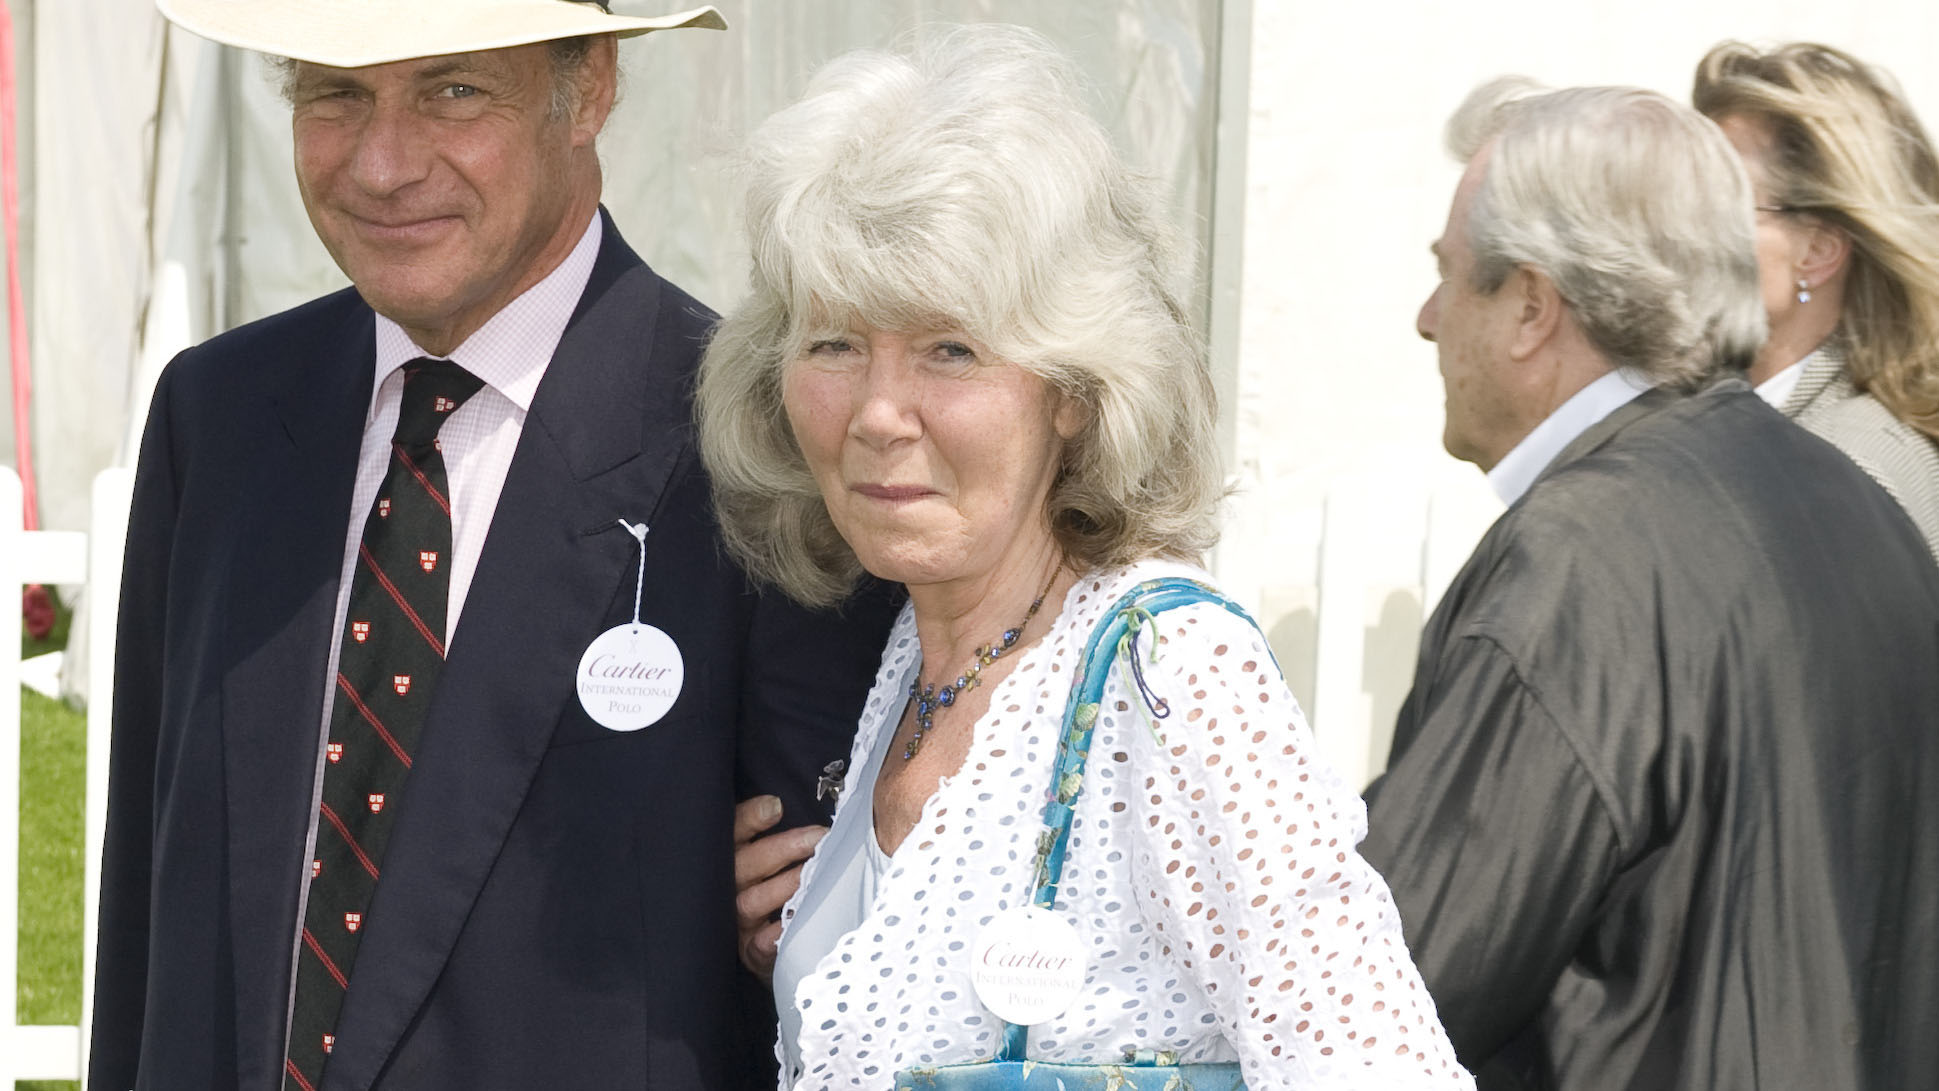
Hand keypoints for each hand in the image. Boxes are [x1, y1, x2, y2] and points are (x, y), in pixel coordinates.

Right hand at [734, 795, 828, 983]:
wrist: (764, 944)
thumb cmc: (775, 886)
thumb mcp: (772, 857)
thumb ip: (788, 836)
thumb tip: (827, 819)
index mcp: (732, 855)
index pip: (733, 830)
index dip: (751, 817)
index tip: (777, 806)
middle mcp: (727, 885)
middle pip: (746, 862)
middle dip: (784, 848)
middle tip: (819, 838)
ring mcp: (736, 919)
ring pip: (752, 901)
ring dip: (785, 886)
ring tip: (815, 877)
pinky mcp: (748, 950)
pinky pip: (760, 943)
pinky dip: (777, 933)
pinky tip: (797, 921)